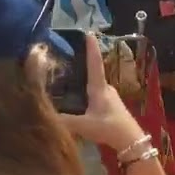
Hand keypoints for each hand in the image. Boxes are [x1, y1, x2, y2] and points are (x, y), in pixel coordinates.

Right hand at [57, 33, 145, 149]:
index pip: (94, 64)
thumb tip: (43, 113)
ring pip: (94, 84)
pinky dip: (86, 90)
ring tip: (68, 73)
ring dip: (84, 78)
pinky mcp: (110, 106)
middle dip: (83, 62)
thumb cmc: (109, 128)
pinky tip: (77, 95)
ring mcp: (110, 97)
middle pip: (93, 72)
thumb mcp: (83, 124)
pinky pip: (95, 93)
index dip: (92, 49)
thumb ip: (63, 120)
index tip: (89, 33)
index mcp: (99, 88)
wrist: (131, 141)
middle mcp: (106, 89)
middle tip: (69, 52)